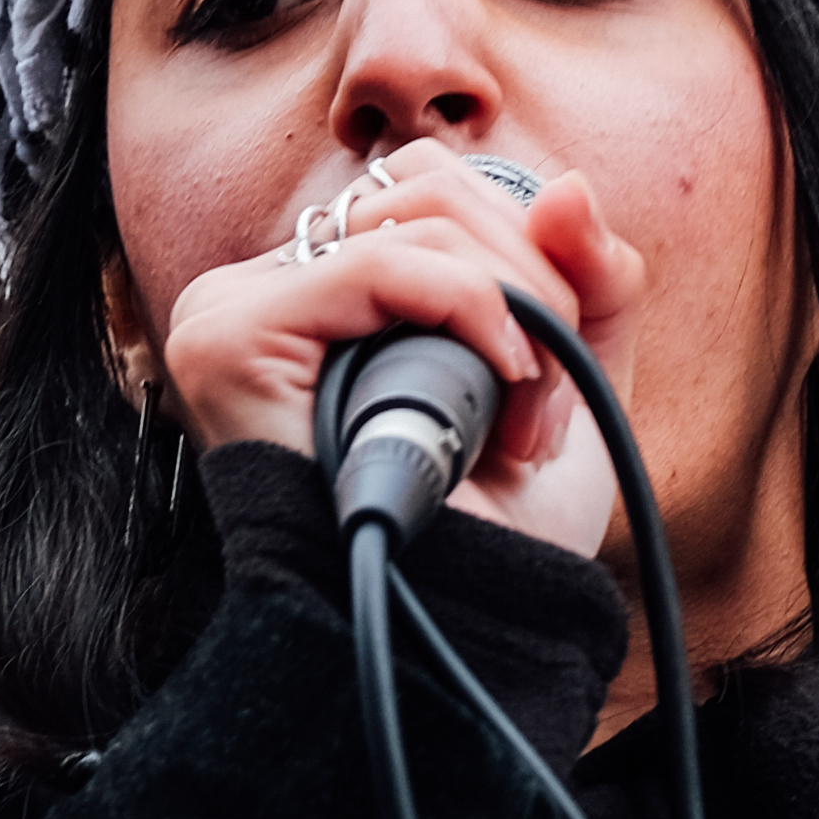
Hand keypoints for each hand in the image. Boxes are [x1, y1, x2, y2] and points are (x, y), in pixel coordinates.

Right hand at [153, 160, 647, 560]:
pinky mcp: (229, 336)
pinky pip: (382, 262)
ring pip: (418, 217)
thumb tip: (566, 184)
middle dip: (532, 287)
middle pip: (431, 187)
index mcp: (329, 291)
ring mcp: (234, 308)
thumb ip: (589, 278)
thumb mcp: (568, 379)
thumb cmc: (497, 531)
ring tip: (520, 428)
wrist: (465, 633)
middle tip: (544, 413)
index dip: (524, 257)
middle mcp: (269, 289)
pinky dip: (471, 308)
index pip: (433, 190)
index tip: (549, 376)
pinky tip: (503, 380)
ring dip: (513, 315)